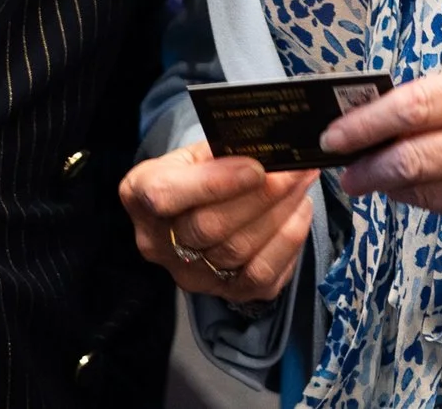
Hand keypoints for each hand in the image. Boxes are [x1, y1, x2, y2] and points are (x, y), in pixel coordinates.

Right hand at [118, 140, 314, 301]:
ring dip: (281, 215)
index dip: (213, 183)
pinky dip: (288, 242)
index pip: (166, 196)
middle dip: (262, 196)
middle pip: (210, 227)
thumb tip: (269, 148)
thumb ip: (221, 151)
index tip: (257, 167)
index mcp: (138, 195)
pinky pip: (262, 277)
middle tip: (296, 169)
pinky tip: (299, 211)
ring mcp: (191, 275)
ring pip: (239, 253)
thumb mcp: (193, 152)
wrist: (192, 212)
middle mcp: (157, 243)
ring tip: (303, 184)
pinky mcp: (225, 294)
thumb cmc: (193, 173)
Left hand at [322, 58, 441, 248]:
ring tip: (382, 177)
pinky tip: (436, 189)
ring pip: (427, 195)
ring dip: (395, 188)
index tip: (333, 134)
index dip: (364, 124)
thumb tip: (380, 115)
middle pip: (411, 161)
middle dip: (365, 168)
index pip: (412, 108)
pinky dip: (435, 203)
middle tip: (343, 170)